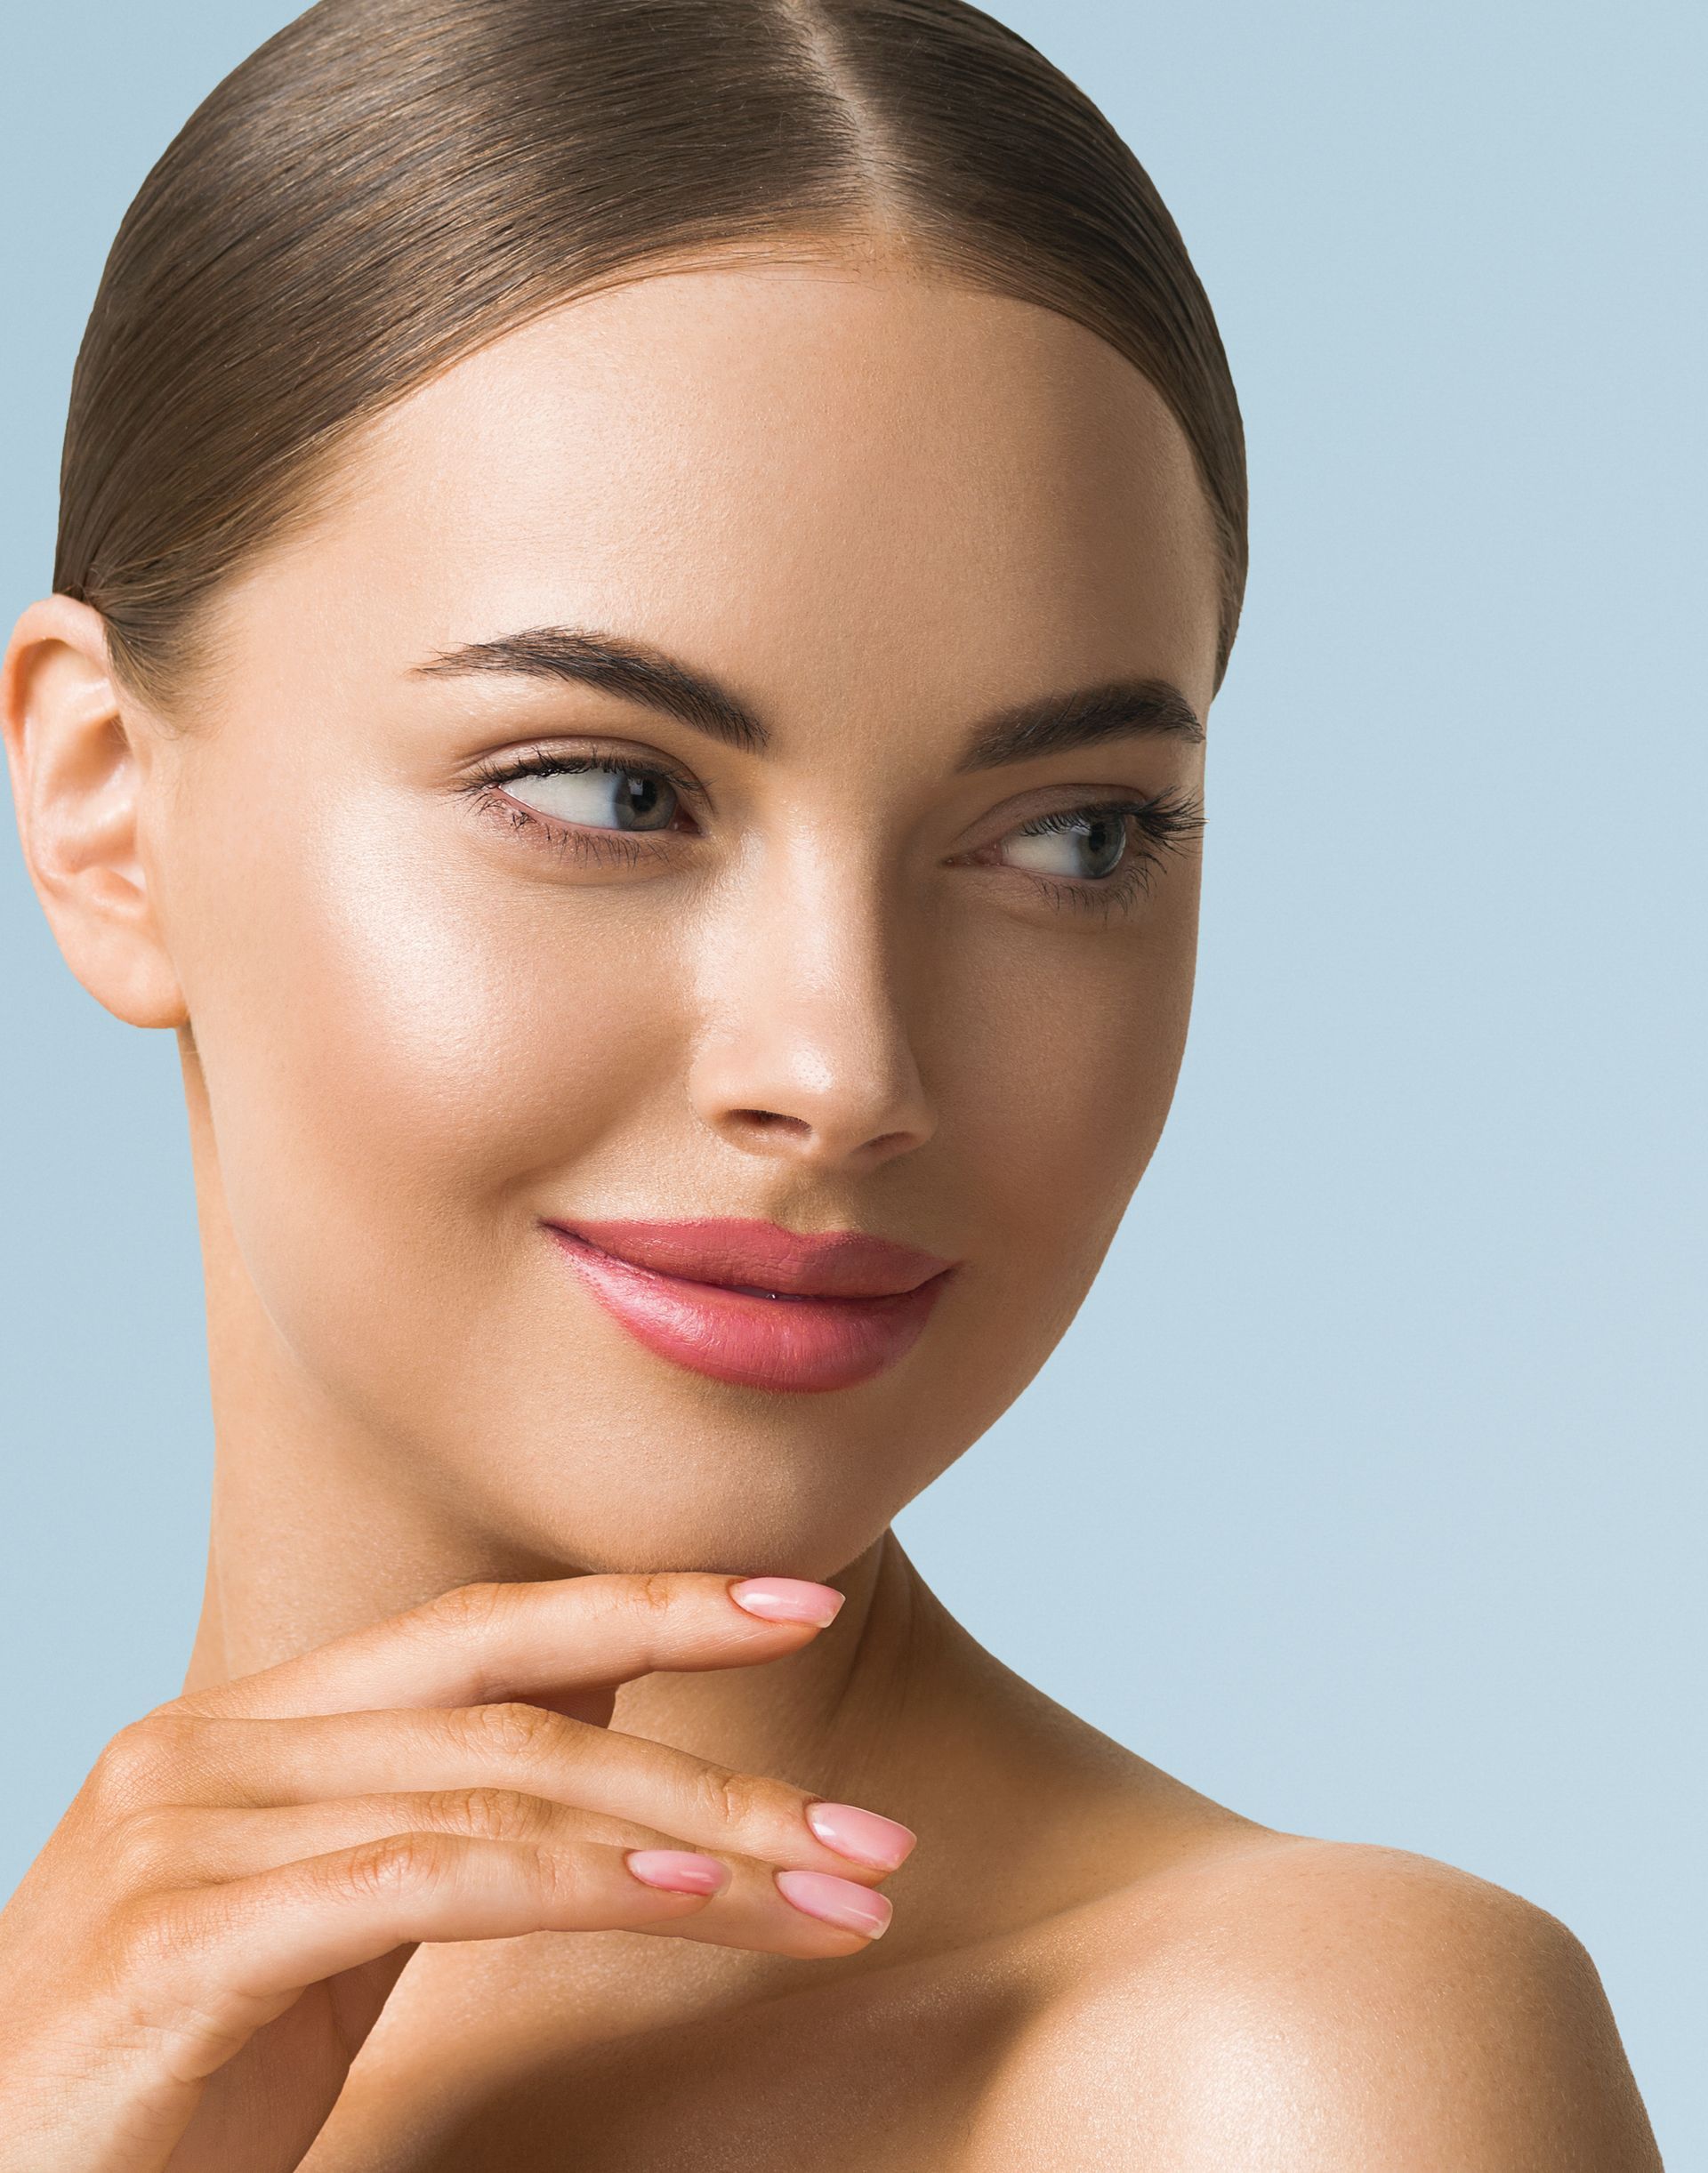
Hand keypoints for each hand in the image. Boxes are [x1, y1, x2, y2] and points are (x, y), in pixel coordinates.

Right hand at [0, 1572, 914, 2172]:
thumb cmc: (169, 2080)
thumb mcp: (322, 1926)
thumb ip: (436, 1809)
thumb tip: (600, 1710)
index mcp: (255, 1724)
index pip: (488, 1627)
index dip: (653, 1602)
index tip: (802, 1602)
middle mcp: (214, 1744)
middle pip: (515, 1703)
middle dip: (713, 1756)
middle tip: (870, 1835)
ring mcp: (184, 1829)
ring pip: (491, 1789)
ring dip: (684, 1844)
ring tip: (824, 1893)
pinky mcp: (176, 1938)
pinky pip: (412, 1879)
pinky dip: (560, 1880)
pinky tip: (677, 1901)